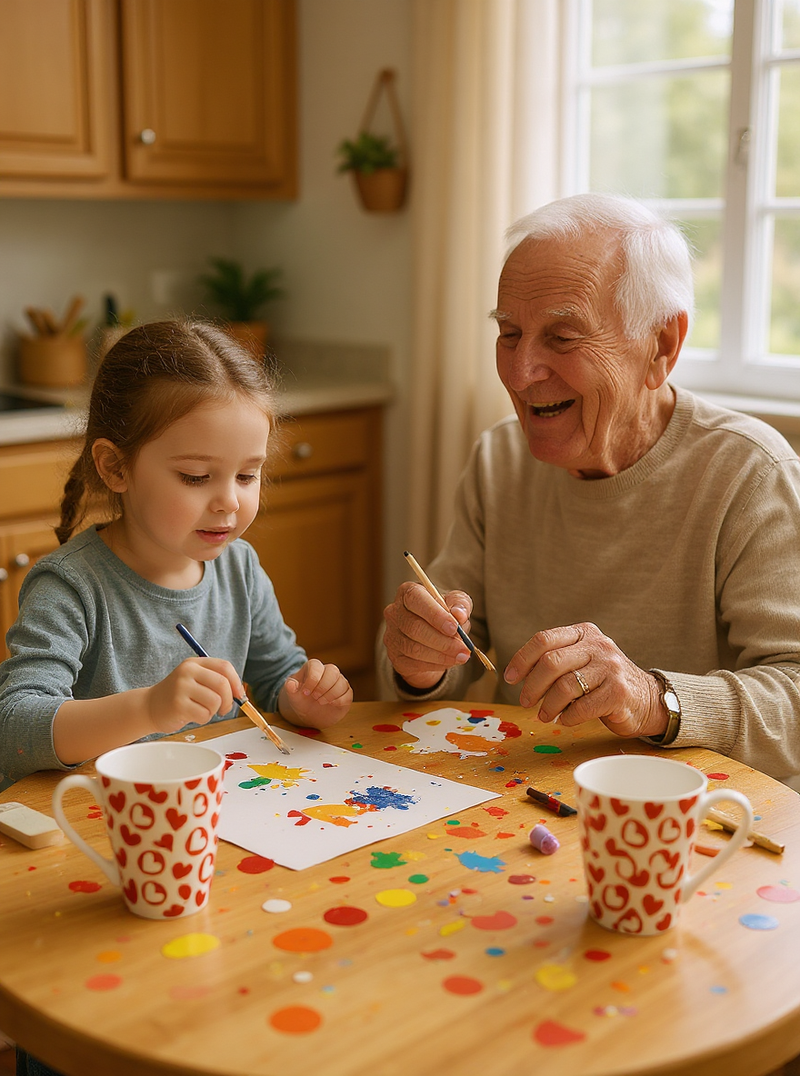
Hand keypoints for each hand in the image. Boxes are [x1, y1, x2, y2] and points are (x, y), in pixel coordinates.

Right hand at [144, 658, 241, 734]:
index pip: (224, 667)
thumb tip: (240, 693)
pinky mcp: (178, 705)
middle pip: (222, 684)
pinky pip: (204, 715)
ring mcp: (181, 687)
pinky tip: (192, 716)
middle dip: (228, 700)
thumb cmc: (178, 696)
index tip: (239, 695)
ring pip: (215, 701)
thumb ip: (216, 681)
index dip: (236, 682)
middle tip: (224, 709)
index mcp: (194, 663)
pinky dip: (203, 719)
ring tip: (202, 710)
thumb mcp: (195, 680)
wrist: (150, 707)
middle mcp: (187, 671)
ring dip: (213, 711)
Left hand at [280, 659, 352, 728]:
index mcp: (314, 668)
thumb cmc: (301, 700)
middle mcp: (328, 672)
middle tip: (315, 697)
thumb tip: (289, 684)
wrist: (309, 714)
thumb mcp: (292, 695)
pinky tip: (331, 704)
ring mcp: (339, 682)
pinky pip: (348, 694)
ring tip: (320, 702)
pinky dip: (340, 700)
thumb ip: (290, 689)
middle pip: (332, 671)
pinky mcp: (346, 693)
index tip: (305, 692)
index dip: (312, 679)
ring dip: (331, 694)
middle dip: (323, 686)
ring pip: (341, 682)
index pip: (316, 666)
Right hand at [383, 582, 472, 688]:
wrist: (433, 638)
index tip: (454, 628)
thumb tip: (460, 614)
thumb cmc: (444, 615)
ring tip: (461, 657)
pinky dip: (435, 664)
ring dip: (441, 655)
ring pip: (413, 648)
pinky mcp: (395, 656)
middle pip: (414, 627)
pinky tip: (450, 662)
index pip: (416, 599)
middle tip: (464, 649)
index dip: (435, 614)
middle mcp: (394, 612)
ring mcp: (392, 635)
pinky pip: (413, 663)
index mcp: (408, 592)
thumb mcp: (456, 604)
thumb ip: (460, 604)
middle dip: (442, 640)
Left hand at [504, 622, 666, 738]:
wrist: (647, 699)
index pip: (544, 639)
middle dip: (532, 685)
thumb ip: (556, 660)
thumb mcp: (581, 661)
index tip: (510, 677)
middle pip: (551, 662)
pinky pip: (582, 707)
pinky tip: (566, 719)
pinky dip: (568, 717)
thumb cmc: (603, 682)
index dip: (522, 659)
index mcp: (584, 633)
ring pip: (565, 686)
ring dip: (548, 705)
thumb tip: (518, 674)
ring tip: (544, 714)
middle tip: (525, 701)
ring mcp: (611, 668)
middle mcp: (598, 646)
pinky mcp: (619, 693)